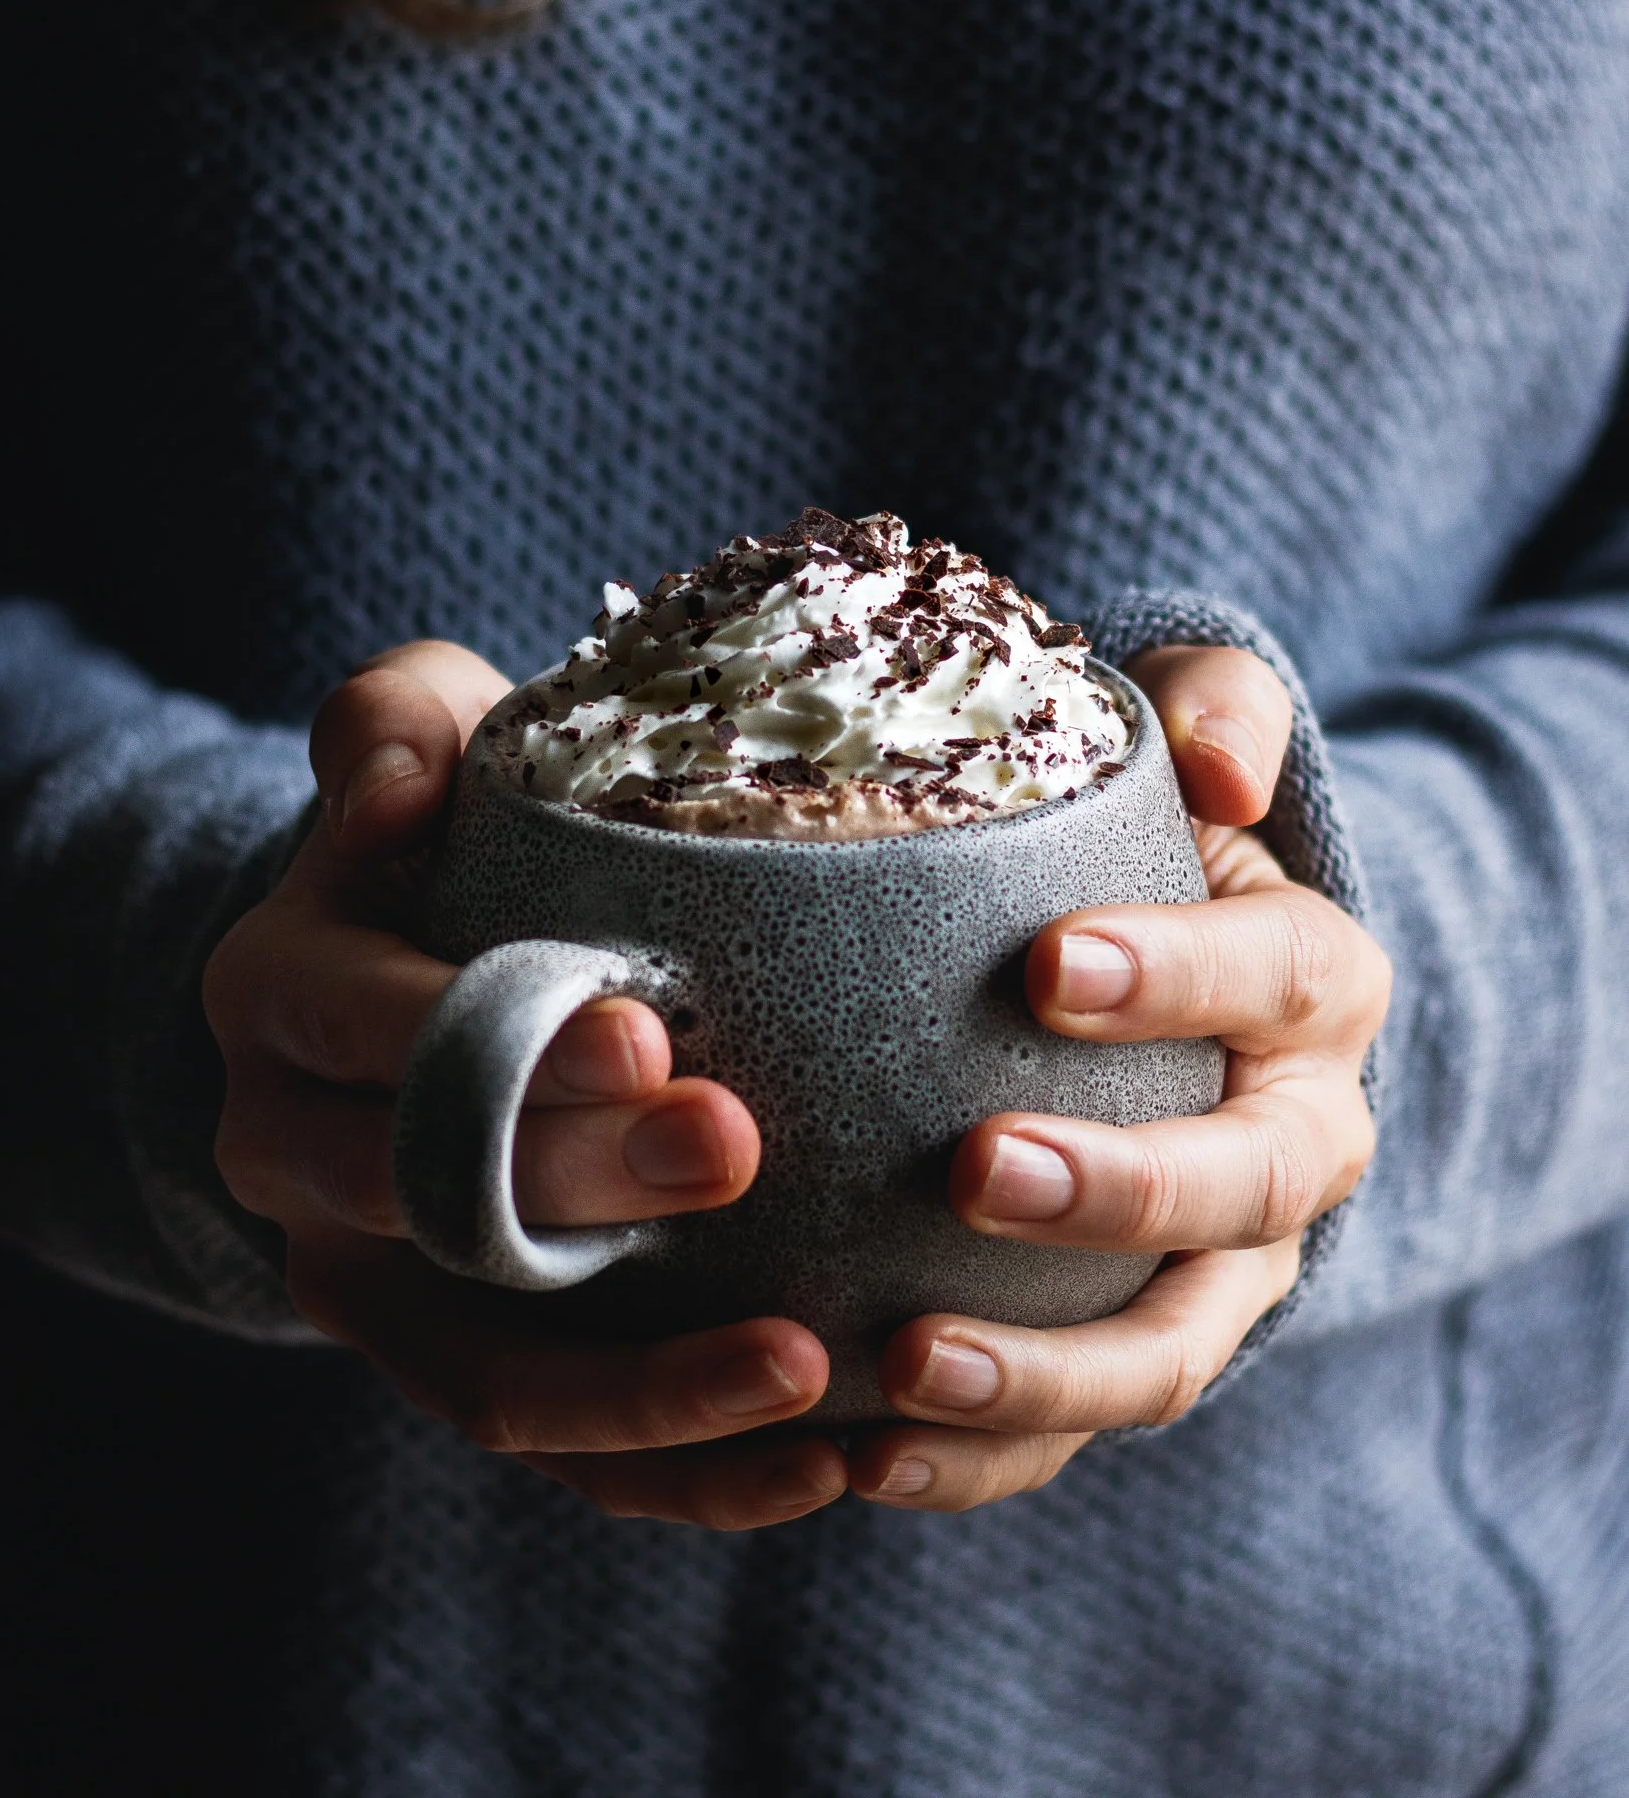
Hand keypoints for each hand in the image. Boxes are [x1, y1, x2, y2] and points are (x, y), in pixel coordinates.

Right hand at [205, 641, 843, 1529]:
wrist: (415, 977)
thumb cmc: (446, 837)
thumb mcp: (410, 738)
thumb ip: (392, 721)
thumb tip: (402, 771)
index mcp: (278, 998)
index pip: (365, 1025)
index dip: (496, 1039)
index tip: (651, 1032)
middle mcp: (294, 1157)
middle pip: (428, 1205)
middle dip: (583, 1190)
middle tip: (741, 1150)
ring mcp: (373, 1283)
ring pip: (491, 1375)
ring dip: (647, 1388)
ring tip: (810, 1365)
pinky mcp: (457, 1363)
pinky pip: (558, 1452)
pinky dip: (678, 1471)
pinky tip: (819, 1453)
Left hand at [846, 645, 1389, 1512]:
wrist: (1173, 984)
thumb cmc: (1150, 844)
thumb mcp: (1195, 742)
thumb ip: (1214, 713)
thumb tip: (1214, 770)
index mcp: (1312, 984)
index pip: (1271, 976)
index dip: (1179, 976)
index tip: (1048, 966)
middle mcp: (1297, 1138)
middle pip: (1242, 1189)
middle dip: (1119, 1191)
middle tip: (978, 1169)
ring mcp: (1228, 1266)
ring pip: (1173, 1348)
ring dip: (1048, 1374)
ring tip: (904, 1365)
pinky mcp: (1138, 1344)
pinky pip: (1077, 1430)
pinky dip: (983, 1459)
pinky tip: (860, 1454)